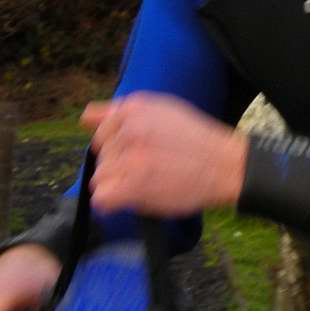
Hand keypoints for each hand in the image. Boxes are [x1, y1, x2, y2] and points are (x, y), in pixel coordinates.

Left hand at [80, 92, 246, 217]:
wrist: (225, 165)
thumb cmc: (196, 140)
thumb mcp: (161, 111)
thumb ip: (119, 113)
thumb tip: (84, 118)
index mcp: (133, 108)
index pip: (101, 134)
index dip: (119, 148)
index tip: (143, 153)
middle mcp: (129, 129)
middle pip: (100, 157)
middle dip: (119, 166)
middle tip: (151, 167)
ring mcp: (130, 157)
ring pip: (100, 178)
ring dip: (119, 185)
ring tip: (148, 182)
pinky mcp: (133, 185)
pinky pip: (102, 197)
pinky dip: (113, 202)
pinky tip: (134, 197)